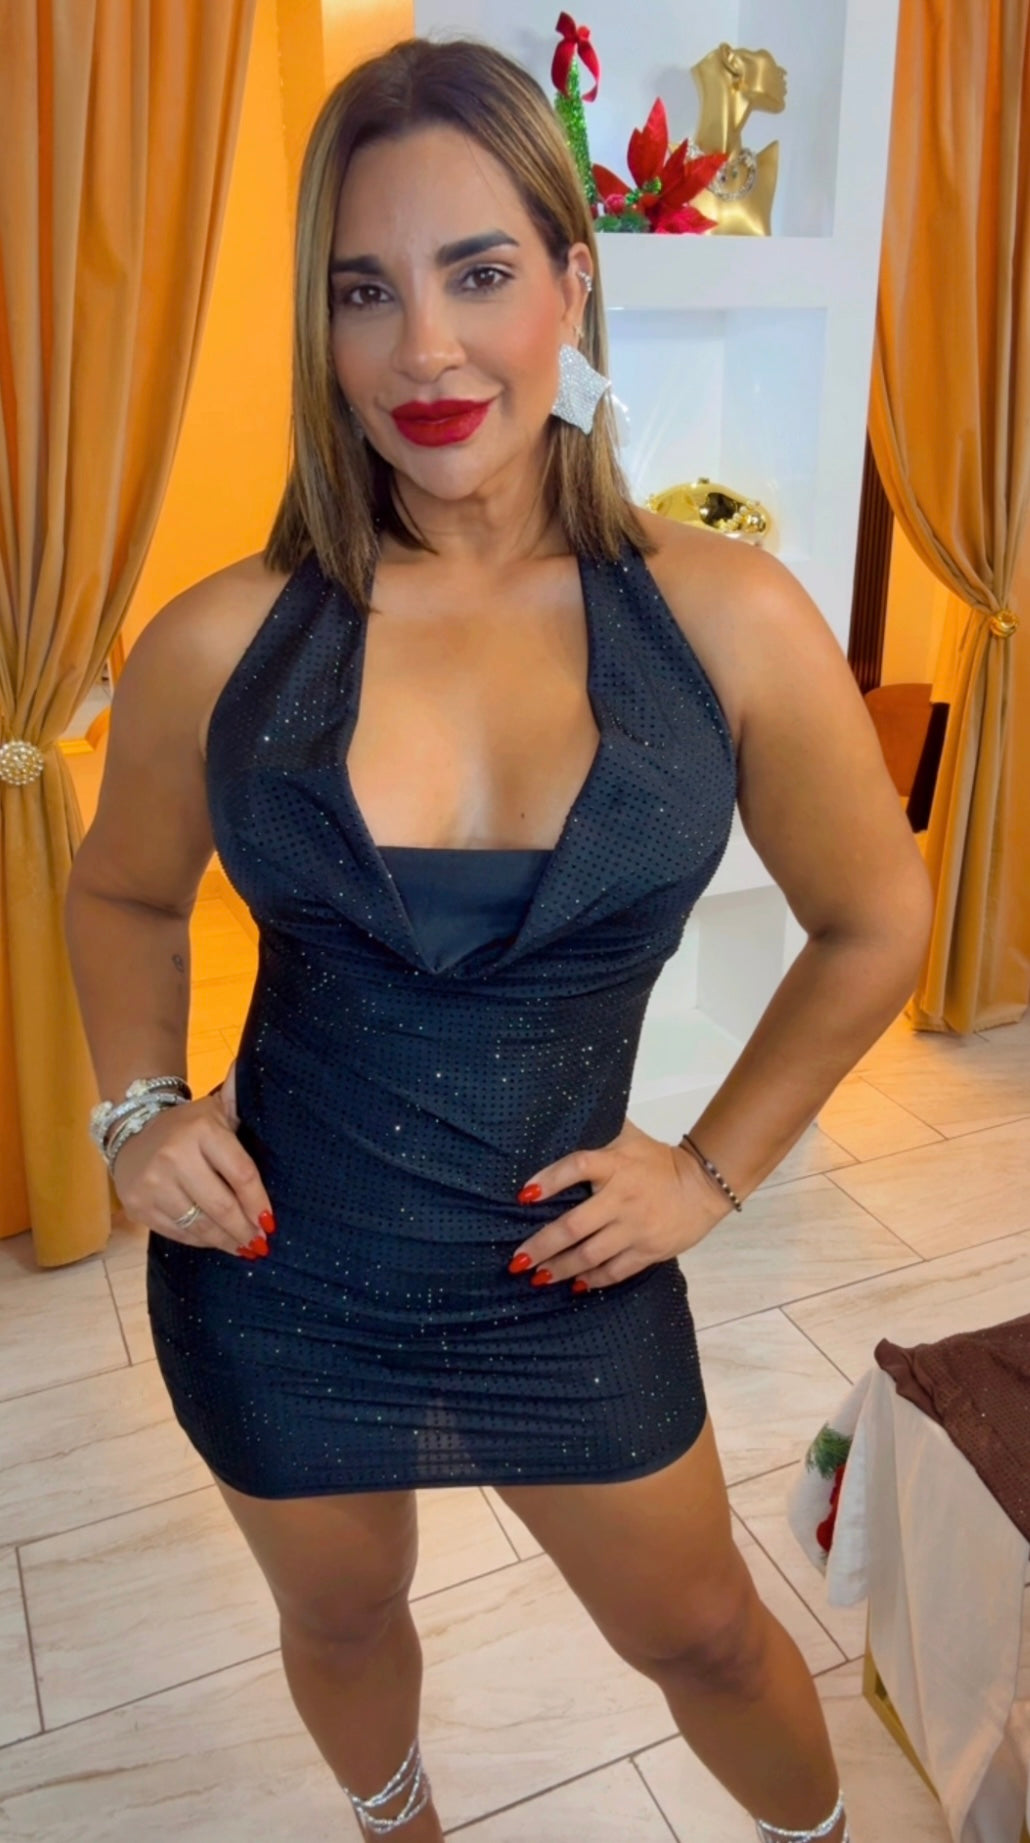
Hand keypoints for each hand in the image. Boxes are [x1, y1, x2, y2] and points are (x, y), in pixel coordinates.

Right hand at [111, 1060, 273, 1257]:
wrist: (131, 1130)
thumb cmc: (187, 1126)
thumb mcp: (215, 1108)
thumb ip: (237, 1096)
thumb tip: (252, 1065)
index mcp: (201, 1131)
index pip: (241, 1175)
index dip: (259, 1202)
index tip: (272, 1222)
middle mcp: (174, 1157)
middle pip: (221, 1205)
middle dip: (245, 1229)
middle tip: (260, 1245)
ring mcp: (153, 1183)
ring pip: (200, 1224)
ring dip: (225, 1241)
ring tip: (243, 1248)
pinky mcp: (139, 1205)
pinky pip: (178, 1232)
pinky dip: (200, 1241)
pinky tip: (215, 1242)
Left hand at [508, 1116, 733, 1290]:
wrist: (704, 1186)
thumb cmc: (658, 1161)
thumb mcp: (630, 1137)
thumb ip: (600, 1130)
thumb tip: (565, 1117)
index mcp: (615, 1165)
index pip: (577, 1166)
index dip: (549, 1180)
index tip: (523, 1195)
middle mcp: (622, 1198)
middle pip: (574, 1225)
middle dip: (542, 1245)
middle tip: (517, 1260)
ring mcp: (635, 1228)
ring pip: (590, 1254)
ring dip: (560, 1268)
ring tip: (537, 1277)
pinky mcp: (648, 1251)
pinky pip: (615, 1271)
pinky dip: (592, 1280)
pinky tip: (574, 1285)